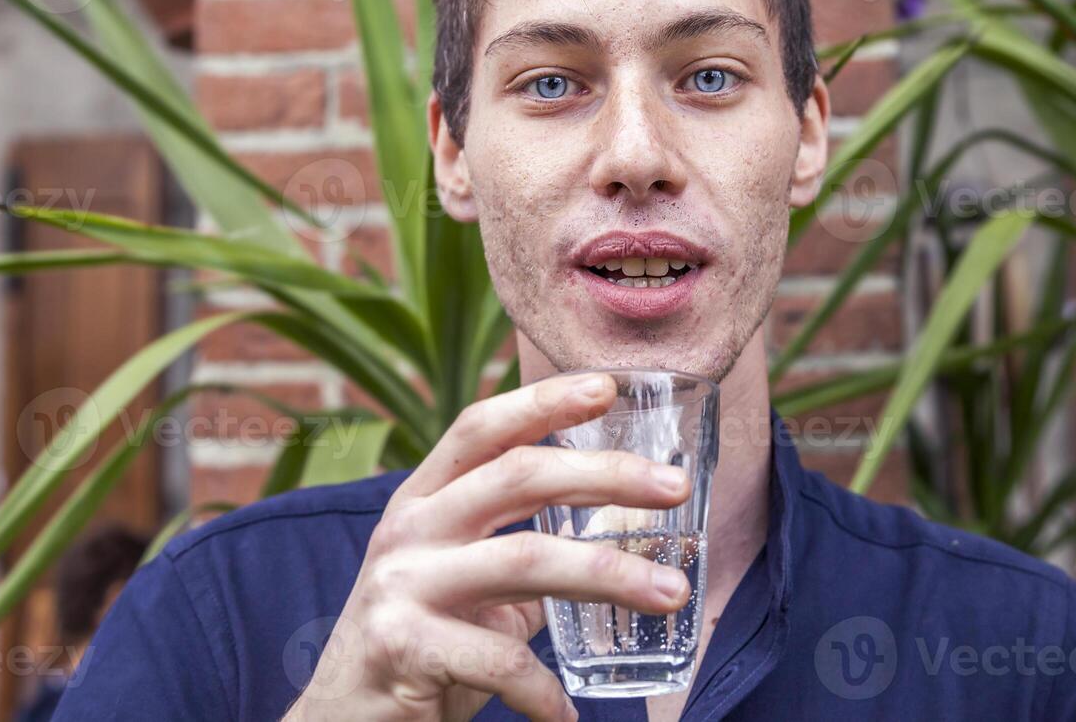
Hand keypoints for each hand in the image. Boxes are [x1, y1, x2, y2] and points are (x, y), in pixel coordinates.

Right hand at [281, 372, 693, 721]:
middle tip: (675, 488)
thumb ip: (522, 551)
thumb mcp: (463, 582)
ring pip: (524, 558)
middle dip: (607, 475)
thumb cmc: (417, 644)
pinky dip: (543, 690)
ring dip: (610, 574)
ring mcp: (400, 583)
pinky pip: (498, 658)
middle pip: (519, 476)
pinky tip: (567, 714)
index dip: (542, 401)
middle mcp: (409, 528)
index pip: (482, 428)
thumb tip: (616, 528)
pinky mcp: (400, 645)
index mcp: (424, 500)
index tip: (607, 387)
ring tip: (672, 594)